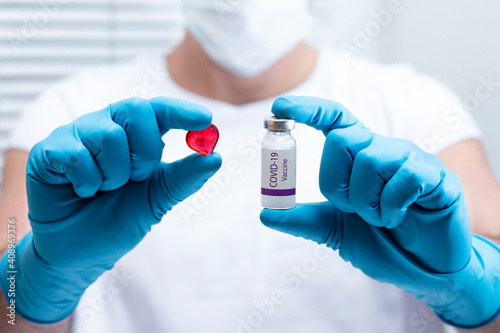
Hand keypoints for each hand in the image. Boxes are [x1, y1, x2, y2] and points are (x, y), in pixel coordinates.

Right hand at [0, 97, 221, 323]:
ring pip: (107, 135)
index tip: (205, 119)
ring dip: (114, 174)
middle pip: (135, 109)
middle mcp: (105, 126)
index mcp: (133, 135)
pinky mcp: (48, 150)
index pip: (159, 110)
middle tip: (136, 178)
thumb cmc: (116, 220)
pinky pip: (76, 154)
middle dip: (144, 151)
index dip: (182, 111)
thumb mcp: (157, 199)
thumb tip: (215, 157)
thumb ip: (184, 178)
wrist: (79, 252)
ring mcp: (75, 135)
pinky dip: (87, 181)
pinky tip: (82, 192)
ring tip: (104, 190)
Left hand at [260, 96, 499, 328]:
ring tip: (380, 218)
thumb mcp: (335, 231)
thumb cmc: (383, 243)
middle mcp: (383, 150)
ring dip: (366, 201)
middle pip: (343, 138)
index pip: (334, 119)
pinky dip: (392, 208)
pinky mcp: (436, 175)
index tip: (279, 107)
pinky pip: (404, 177)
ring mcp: (410, 159)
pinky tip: (399, 218)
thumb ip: (304, 220)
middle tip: (350, 209)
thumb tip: (265, 214)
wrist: (424, 270)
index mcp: (359, 157)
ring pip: (370, 159)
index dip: (308, 109)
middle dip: (336, 181)